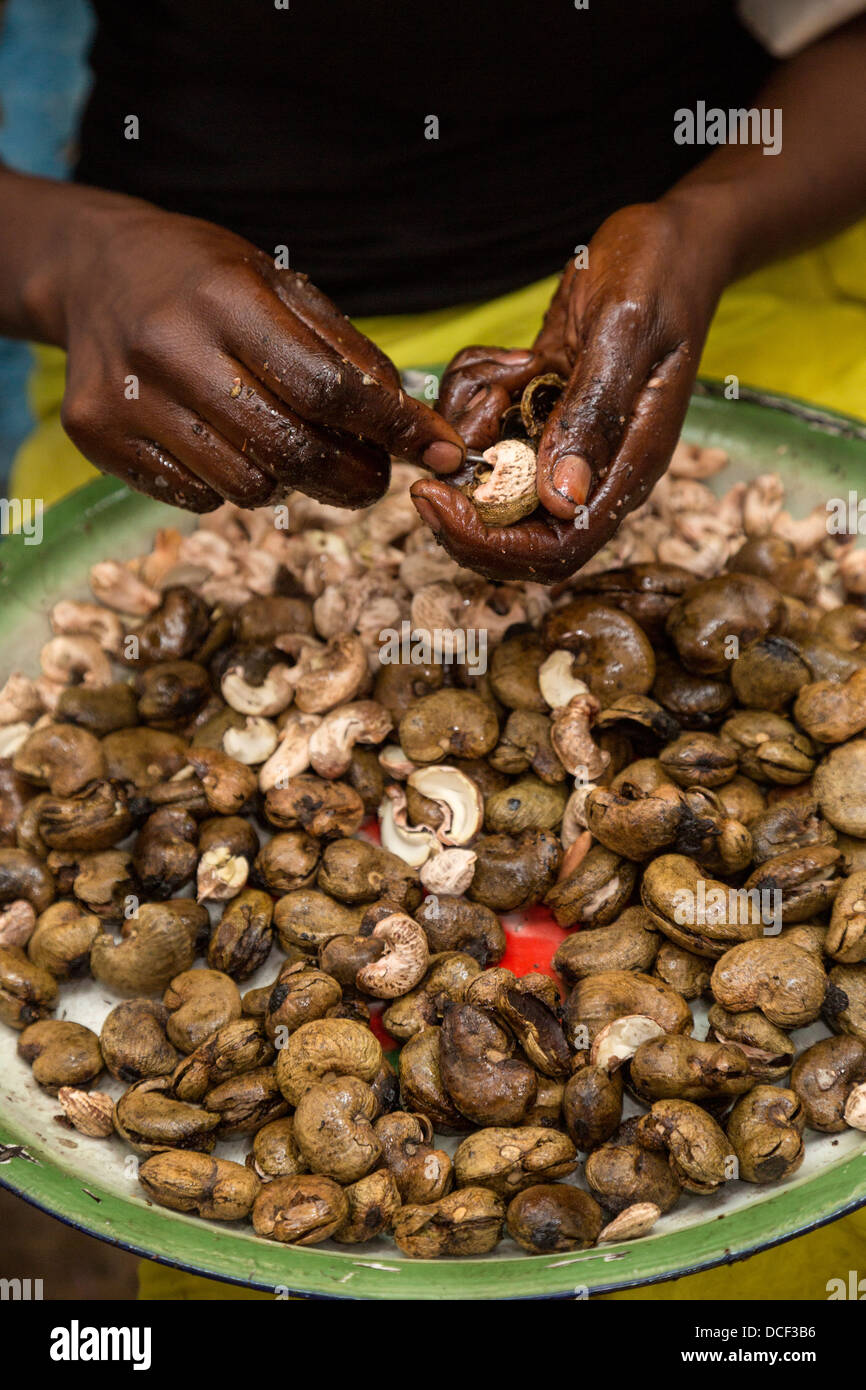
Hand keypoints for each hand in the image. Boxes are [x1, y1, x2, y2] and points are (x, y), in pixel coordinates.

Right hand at [51, 195, 464, 510]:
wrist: (92, 271)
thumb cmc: (201, 279)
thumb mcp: (275, 284)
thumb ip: (343, 352)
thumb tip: (409, 424)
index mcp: (223, 298)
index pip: (327, 387)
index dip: (391, 429)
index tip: (438, 453)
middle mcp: (169, 349)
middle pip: (288, 450)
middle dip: (350, 477)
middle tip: (372, 478)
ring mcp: (126, 398)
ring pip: (244, 487)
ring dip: (286, 482)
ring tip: (285, 447)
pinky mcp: (97, 436)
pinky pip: (194, 497)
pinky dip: (226, 485)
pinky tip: (222, 446)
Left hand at [411, 201, 723, 581]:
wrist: (673, 240)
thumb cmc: (661, 273)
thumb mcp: (623, 331)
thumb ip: (592, 414)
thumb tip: (562, 498)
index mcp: (627, 465)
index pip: (557, 547)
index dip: (491, 543)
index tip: (437, 499)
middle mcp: (594, 468)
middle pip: (515, 532)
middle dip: (463, 499)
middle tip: (434, 452)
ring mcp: (566, 444)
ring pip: (490, 481)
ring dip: (468, 431)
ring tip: (495, 374)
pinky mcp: (542, 416)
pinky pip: (488, 433)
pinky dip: (472, 398)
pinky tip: (503, 360)